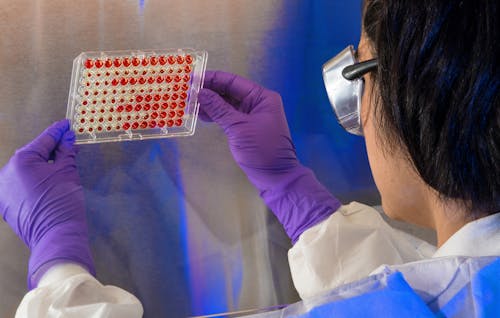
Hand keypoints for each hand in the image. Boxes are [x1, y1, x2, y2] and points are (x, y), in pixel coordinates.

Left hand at [0, 120, 94, 288]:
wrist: (55, 235)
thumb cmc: (63, 201)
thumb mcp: (68, 172)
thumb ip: (66, 152)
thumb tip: (68, 138)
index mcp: (21, 160)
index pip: (44, 140)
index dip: (58, 132)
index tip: (66, 125)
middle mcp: (6, 172)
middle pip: (32, 154)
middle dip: (49, 149)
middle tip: (67, 145)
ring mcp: (3, 189)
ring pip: (25, 170)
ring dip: (41, 165)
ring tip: (59, 164)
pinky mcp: (5, 204)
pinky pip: (20, 185)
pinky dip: (33, 181)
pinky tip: (48, 182)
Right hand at [198, 71, 340, 242]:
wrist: (275, 177)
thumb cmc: (261, 150)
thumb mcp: (238, 128)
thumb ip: (219, 109)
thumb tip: (200, 92)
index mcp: (261, 97)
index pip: (233, 81)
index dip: (212, 79)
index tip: (192, 78)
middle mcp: (257, 102)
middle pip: (229, 91)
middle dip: (209, 91)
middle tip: (187, 91)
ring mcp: (251, 115)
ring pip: (227, 103)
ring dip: (210, 103)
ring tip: (189, 102)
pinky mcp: (245, 127)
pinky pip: (228, 115)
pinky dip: (215, 114)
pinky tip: (200, 114)